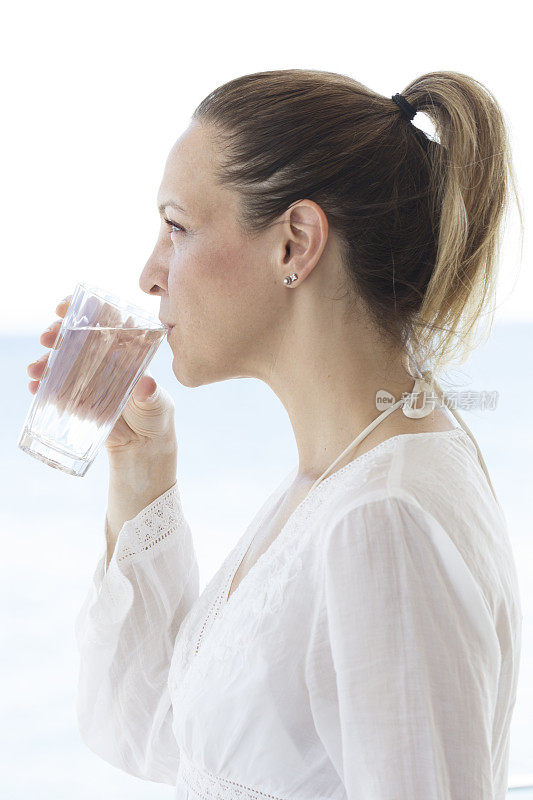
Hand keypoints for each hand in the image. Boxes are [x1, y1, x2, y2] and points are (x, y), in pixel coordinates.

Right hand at [26, 295, 176, 453]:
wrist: (143, 445)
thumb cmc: (156, 416)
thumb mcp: (157, 403)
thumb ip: (150, 394)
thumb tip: (146, 386)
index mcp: (123, 350)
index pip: (101, 320)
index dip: (80, 309)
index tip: (64, 307)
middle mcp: (101, 359)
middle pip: (74, 337)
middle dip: (56, 333)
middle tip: (47, 337)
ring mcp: (85, 378)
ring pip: (60, 361)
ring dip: (44, 361)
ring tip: (36, 370)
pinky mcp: (75, 399)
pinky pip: (53, 388)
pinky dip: (41, 387)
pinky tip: (35, 388)